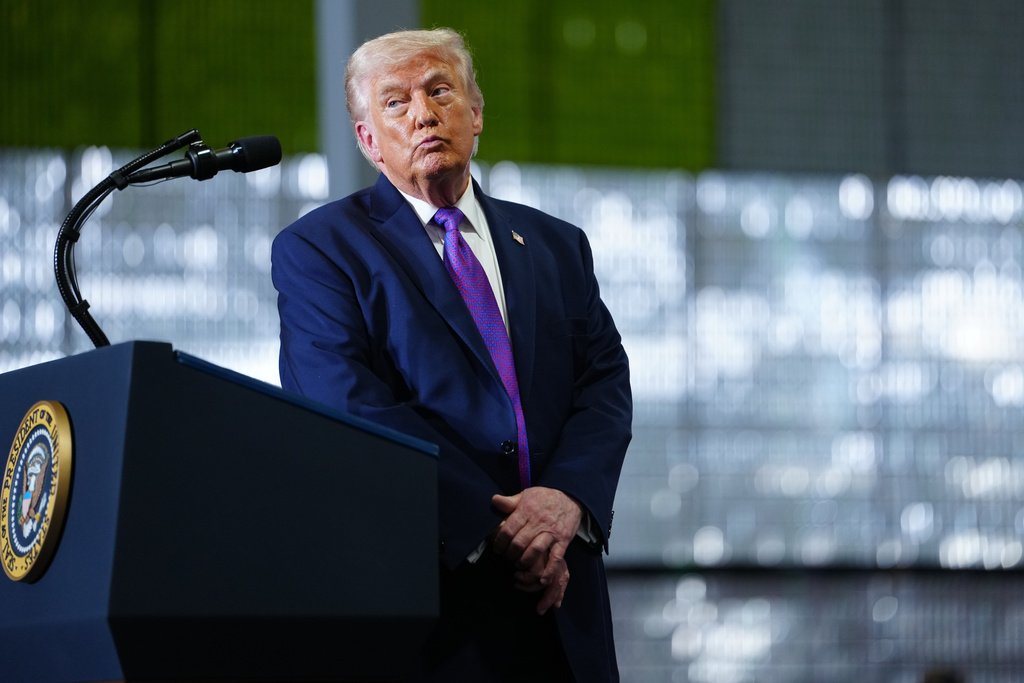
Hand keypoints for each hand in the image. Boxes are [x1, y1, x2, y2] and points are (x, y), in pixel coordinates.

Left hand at [491, 487, 581, 613]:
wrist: (571, 497)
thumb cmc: (545, 498)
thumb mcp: (527, 494)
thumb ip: (510, 501)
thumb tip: (494, 501)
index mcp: (528, 509)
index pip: (509, 529)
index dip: (499, 542)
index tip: (496, 548)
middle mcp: (540, 521)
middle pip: (519, 543)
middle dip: (509, 555)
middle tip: (505, 559)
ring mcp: (552, 532)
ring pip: (535, 551)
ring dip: (523, 562)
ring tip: (518, 566)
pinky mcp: (563, 541)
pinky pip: (556, 558)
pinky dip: (548, 571)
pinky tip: (541, 579)